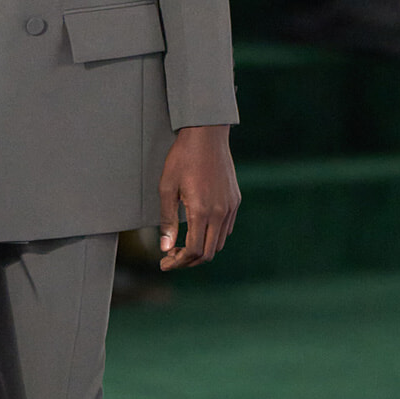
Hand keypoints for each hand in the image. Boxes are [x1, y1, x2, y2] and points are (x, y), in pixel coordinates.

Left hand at [159, 125, 240, 269]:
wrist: (207, 135)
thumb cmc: (183, 158)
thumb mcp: (167, 188)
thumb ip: (167, 220)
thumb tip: (165, 248)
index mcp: (201, 211)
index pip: (193, 251)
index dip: (177, 262)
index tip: (164, 263)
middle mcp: (220, 212)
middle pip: (208, 253)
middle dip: (188, 261)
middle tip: (170, 258)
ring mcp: (230, 207)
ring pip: (218, 243)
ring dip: (200, 250)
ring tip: (181, 246)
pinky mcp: (235, 200)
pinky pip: (226, 228)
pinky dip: (211, 237)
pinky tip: (197, 230)